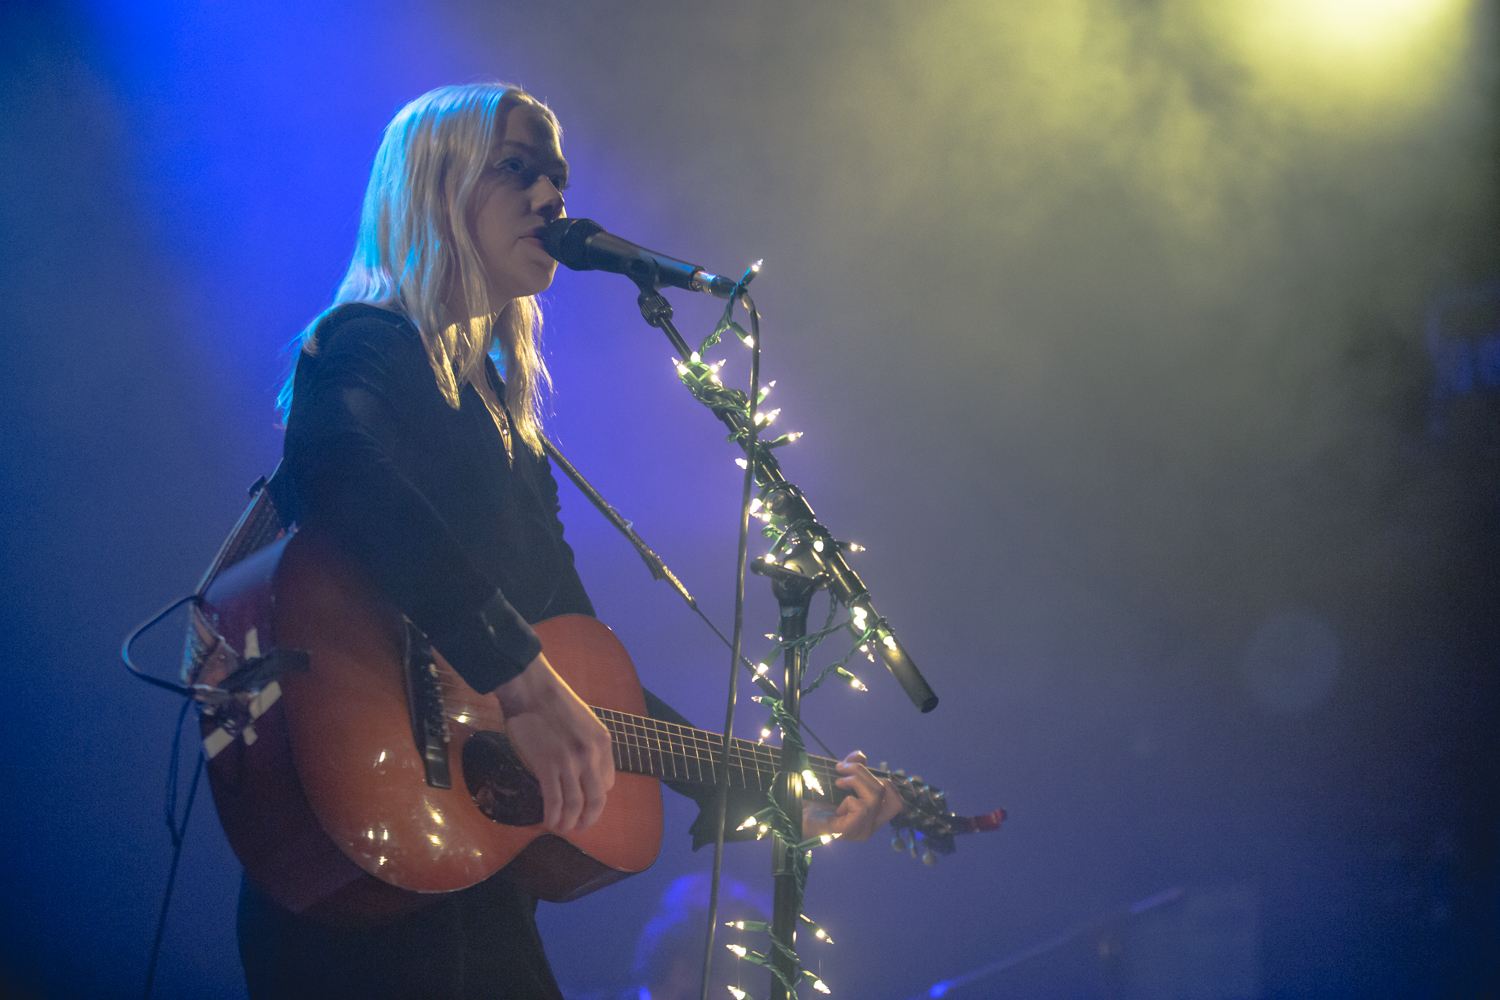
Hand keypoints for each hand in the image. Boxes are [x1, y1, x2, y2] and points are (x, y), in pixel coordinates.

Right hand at [494, 652, 614, 833]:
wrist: (531, 689)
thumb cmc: (552, 702)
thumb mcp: (584, 722)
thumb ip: (587, 745)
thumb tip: (580, 769)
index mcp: (603, 743)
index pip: (608, 783)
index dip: (596, 798)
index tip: (585, 803)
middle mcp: (591, 755)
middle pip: (597, 799)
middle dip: (590, 818)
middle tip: (580, 827)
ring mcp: (571, 761)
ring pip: (576, 804)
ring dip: (570, 822)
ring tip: (562, 829)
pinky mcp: (549, 766)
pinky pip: (555, 801)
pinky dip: (553, 816)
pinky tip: (548, 823)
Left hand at [801, 751, 902, 842]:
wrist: (791, 818)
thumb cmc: (813, 802)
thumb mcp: (837, 781)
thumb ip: (852, 768)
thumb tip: (861, 755)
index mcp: (870, 817)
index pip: (895, 801)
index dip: (886, 782)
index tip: (861, 772)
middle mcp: (869, 826)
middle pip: (885, 791)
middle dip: (863, 772)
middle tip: (840, 769)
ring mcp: (859, 830)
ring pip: (874, 797)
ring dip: (856, 780)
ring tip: (838, 781)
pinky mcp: (846, 832)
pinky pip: (861, 809)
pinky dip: (849, 799)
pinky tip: (836, 805)